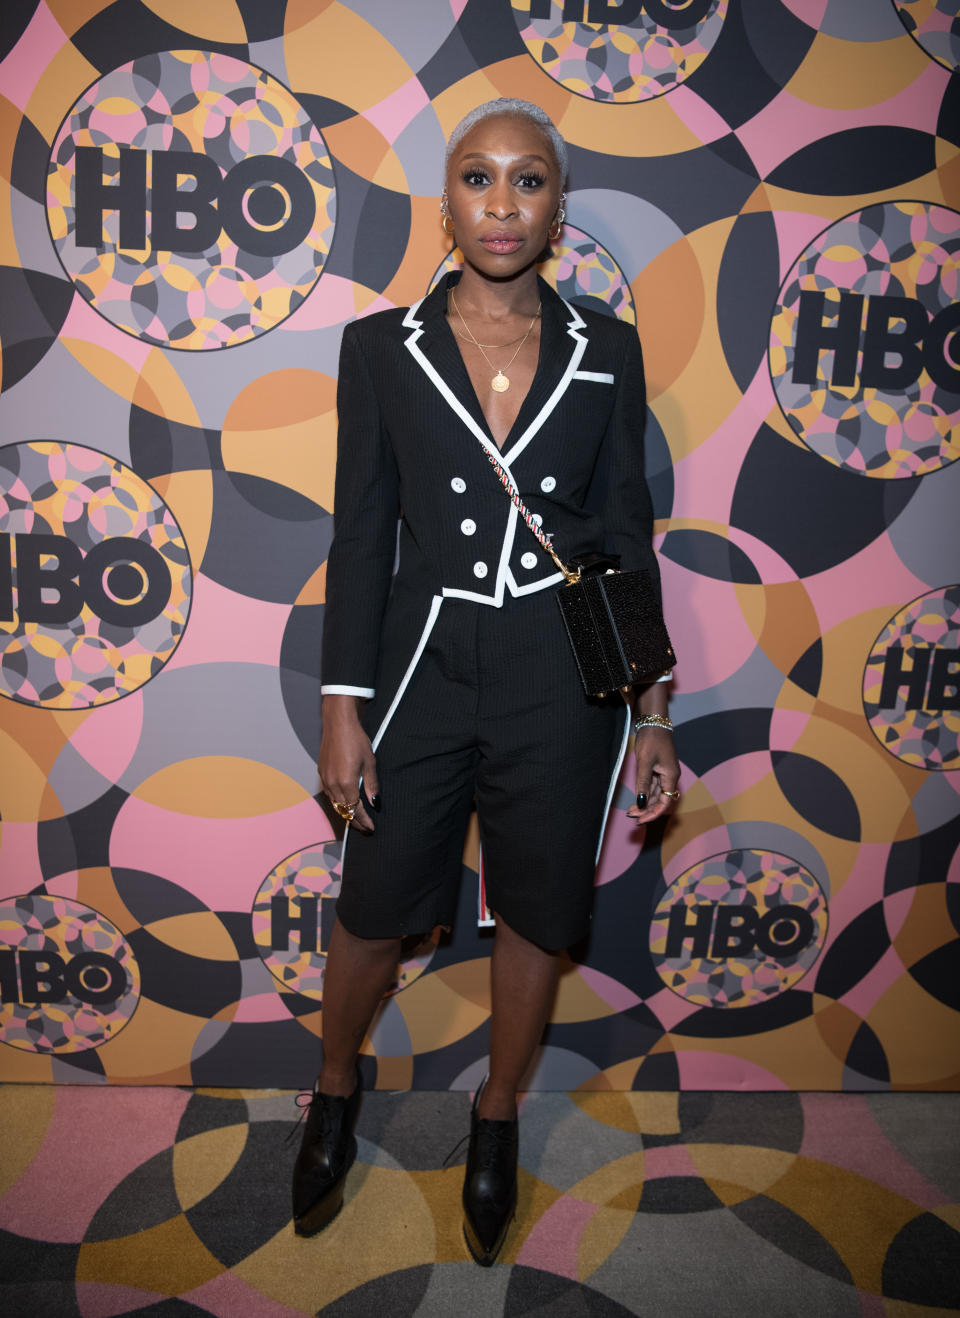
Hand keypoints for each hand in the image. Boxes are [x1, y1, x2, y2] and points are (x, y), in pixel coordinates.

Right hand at [318, 695, 378, 832]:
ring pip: (335, 805)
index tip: (371, 828)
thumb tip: (375, 802)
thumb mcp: (370, 763)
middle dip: (355, 822)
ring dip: (345, 813)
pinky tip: (345, 802)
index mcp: (346, 783)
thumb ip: (372, 784)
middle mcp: (333, 784)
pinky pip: (329, 795)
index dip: (364, 821)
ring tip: (357, 818)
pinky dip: (338, 802)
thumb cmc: (356, 740)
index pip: (356, 810)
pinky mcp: (322, 773)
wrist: (338, 724)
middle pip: (343, 811)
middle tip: (365, 828)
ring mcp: (325, 779)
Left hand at [626, 727, 679, 824]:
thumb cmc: (652, 740)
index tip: (640, 820)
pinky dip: (644, 794)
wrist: (653, 722)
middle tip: (632, 816)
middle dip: (647, 810)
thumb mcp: (645, 763)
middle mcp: (669, 777)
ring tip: (631, 811)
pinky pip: (652, 787)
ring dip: (645, 803)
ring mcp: (664, 773)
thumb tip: (641, 803)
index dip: (653, 813)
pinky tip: (636, 800)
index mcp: (671, 777)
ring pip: (655, 795)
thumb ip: (643, 784)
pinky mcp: (657, 769)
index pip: (664, 802)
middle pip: (660, 800)